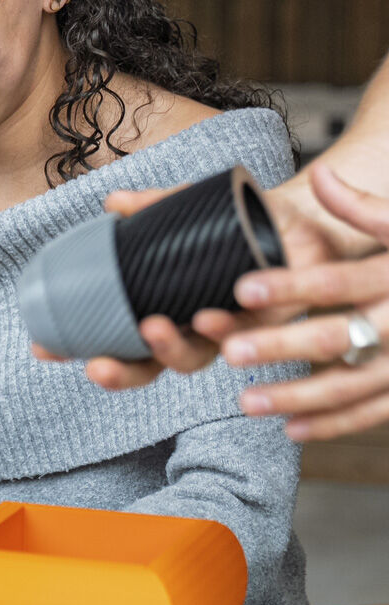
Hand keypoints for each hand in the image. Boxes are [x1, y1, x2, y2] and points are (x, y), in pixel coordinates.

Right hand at [62, 166, 375, 390]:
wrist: (303, 217)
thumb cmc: (238, 225)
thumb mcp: (189, 210)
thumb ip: (154, 207)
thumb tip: (113, 202)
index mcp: (168, 313)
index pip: (121, 346)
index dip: (82, 350)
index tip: (44, 349)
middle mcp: (197, 331)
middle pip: (153, 367)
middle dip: (123, 373)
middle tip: (98, 364)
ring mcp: (232, 330)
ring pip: (197, 358)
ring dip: (171, 349)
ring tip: (157, 328)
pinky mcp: (273, 318)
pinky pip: (247, 333)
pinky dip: (225, 327)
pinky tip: (211, 315)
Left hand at [218, 164, 388, 438]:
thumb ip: (361, 207)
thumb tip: (319, 174)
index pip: (335, 282)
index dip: (289, 287)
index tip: (242, 290)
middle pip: (336, 337)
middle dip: (281, 346)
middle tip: (232, 351)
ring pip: (349, 384)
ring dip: (297, 397)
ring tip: (246, 401)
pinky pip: (372, 412)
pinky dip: (333, 423)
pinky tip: (291, 429)